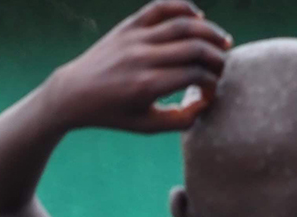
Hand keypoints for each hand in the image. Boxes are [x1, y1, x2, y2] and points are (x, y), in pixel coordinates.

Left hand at [49, 0, 230, 132]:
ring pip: (184, 24)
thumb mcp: (145, 126)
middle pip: (194, 48)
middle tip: (223, 66)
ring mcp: (134, 39)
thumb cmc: (112, 113)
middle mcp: (142, 59)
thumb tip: (206, 103)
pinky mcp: (128, 26)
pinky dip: (184, 7)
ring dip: (210, 32)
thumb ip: (179, 120)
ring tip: (223, 42)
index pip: (194, 75)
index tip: (212, 91)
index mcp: (146, 86)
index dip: (212, 83)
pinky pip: (161, 7)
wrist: (73, 93)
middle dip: (217, 57)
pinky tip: (198, 18)